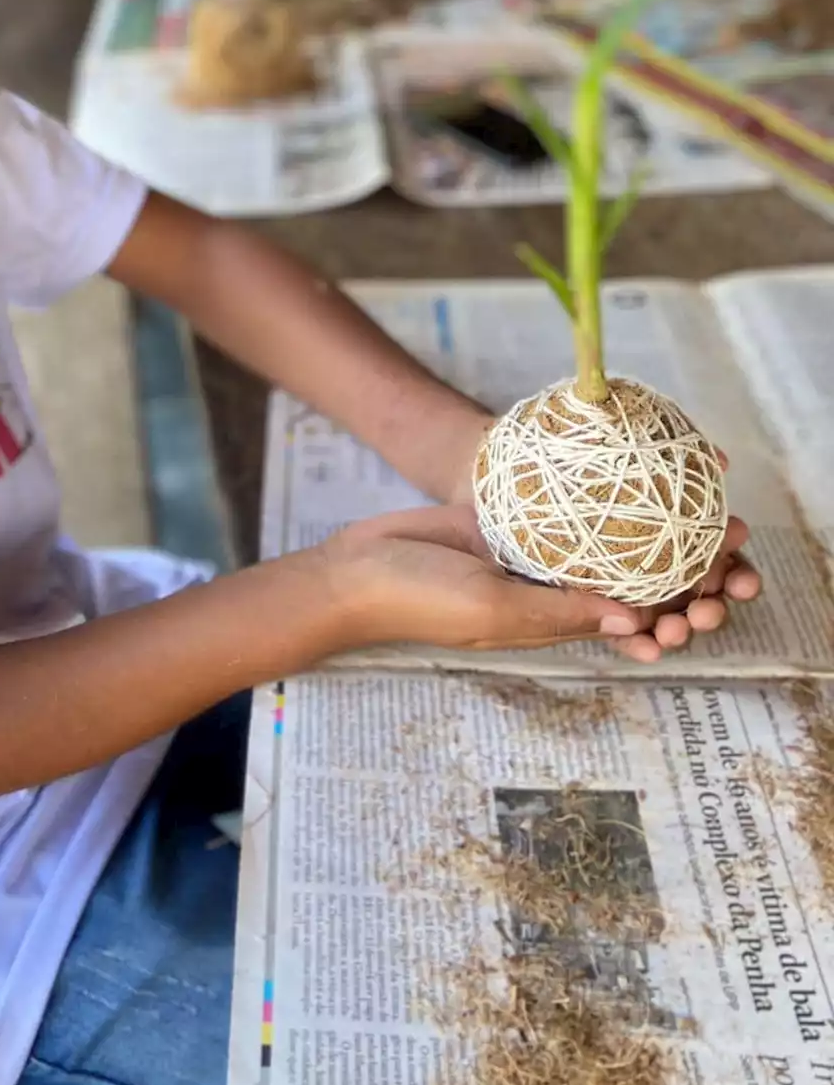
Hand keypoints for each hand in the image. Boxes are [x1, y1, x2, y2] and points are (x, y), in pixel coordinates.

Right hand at [322, 503, 757, 663]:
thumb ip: (559, 611)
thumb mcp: (494, 610)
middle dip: (681, 562)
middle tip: (728, 530)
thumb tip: (636, 619)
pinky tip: (618, 461)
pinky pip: (556, 503)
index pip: (636, 619)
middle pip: (629, 576)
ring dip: (645, 520)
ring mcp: (527, 552)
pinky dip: (589, 488)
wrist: (355, 568)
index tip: (721, 579)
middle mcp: (548, 589)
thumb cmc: (419, 600)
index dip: (682, 605)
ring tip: (690, 490)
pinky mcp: (504, 518)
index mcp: (554, 623)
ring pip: (600, 536)